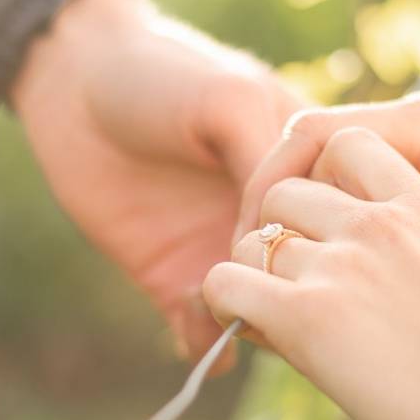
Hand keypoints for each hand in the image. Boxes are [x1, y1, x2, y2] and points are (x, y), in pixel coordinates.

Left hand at [11, 0, 301, 367]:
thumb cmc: (164, 75)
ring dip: (254, 325)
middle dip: (295, 298)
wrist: (75, 85)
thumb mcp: (232, 100)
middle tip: (271, 295)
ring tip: (231, 313)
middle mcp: (271, 216)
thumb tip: (291, 241)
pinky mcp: (174, 275)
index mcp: (304, 169)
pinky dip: (206, 343)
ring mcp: (223, 249)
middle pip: (306, 278)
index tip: (304, 248)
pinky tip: (196, 326)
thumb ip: (269, 163)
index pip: (345, 223)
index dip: (332, 244)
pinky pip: (201, 328)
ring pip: (260, 313)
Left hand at [204, 127, 419, 419]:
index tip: (319, 219)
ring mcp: (343, 265)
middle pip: (287, 192)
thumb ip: (409, 246)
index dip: (320, 179)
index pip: (347, 145)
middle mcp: (380, 224)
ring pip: (254, 239)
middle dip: (279, 228)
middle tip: (286, 270)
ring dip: (253, 268)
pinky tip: (239, 319)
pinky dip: (223, 299)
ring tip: (264, 301)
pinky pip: (227, 282)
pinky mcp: (308, 315)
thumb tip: (350, 256)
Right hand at [236, 92, 419, 297]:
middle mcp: (416, 117)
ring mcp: (419, 137)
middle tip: (250, 258)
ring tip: (280, 265)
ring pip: (329, 164)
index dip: (269, 183)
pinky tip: (323, 257)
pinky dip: (331, 214)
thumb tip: (312, 287)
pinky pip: (357, 179)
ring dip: (301, 209)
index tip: (246, 237)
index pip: (314, 134)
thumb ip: (401, 258)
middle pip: (311, 144)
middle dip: (274, 198)